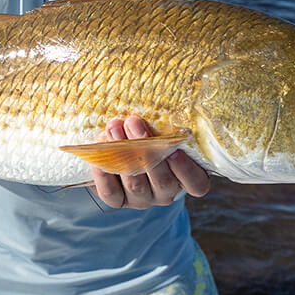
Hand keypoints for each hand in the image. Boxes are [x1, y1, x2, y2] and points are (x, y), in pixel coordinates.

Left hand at [90, 115, 210, 209]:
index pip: (196, 183)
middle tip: (133, 122)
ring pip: (135, 184)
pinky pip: (111, 192)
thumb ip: (168, 122)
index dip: (186, 169)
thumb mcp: (166, 127)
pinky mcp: (119, 200)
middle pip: (162, 180)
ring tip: (114, 126)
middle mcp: (166, 193)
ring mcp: (142, 199)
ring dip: (122, 153)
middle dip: (146, 150)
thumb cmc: (154, 132)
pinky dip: (104, 172)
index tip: (176, 148)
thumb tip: (165, 93)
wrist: (126, 147)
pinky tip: (98, 150)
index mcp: (187, 178)